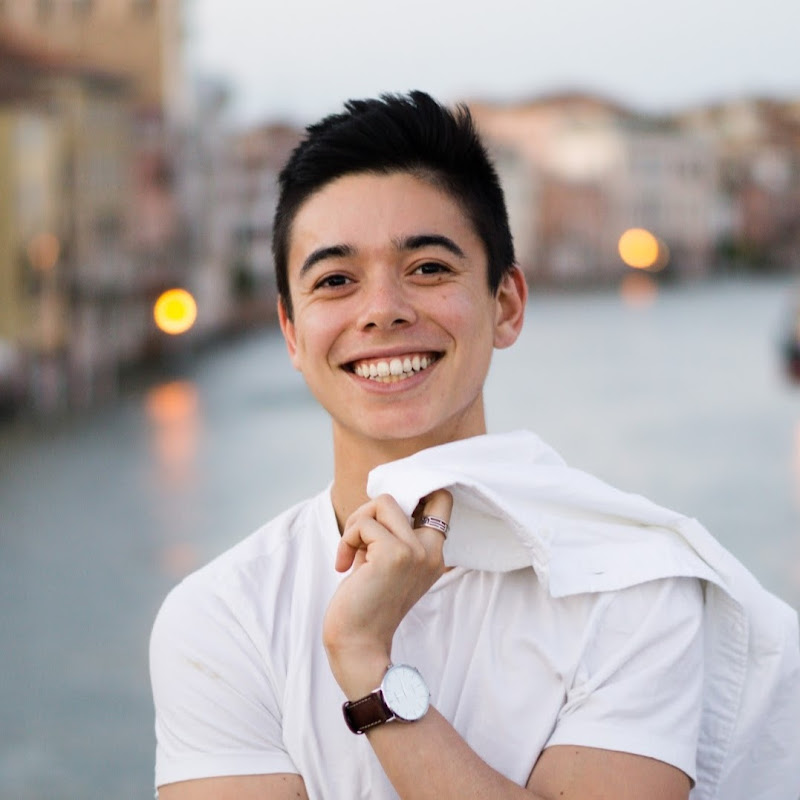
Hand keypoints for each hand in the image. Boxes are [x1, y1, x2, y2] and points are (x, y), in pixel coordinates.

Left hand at [322, 489, 452, 697]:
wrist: (358, 645)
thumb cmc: (365, 604)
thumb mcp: (387, 563)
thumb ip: (392, 534)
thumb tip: (379, 501)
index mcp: (433, 553)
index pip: (441, 500)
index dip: (414, 493)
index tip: (383, 515)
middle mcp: (431, 551)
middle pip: (400, 497)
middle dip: (368, 513)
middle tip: (356, 541)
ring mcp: (415, 552)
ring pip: (382, 503)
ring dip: (357, 524)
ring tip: (350, 553)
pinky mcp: (393, 555)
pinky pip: (364, 525)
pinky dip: (347, 541)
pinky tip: (343, 566)